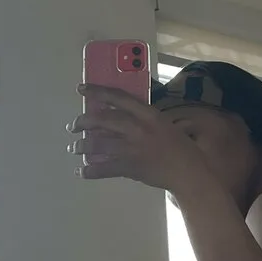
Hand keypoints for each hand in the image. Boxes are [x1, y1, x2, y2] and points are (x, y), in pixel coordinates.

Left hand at [67, 84, 209, 192]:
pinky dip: (90, 171)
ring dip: (82, 146)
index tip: (81, 88)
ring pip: (98, 144)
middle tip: (73, 126)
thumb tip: (120, 117)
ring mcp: (132, 148)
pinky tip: (81, 171)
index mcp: (147, 114)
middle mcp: (137, 128)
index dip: (97, 91)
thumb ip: (142, 119)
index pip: (118, 97)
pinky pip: (104, 168)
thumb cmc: (179, 146)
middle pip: (102, 120)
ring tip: (74, 148)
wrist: (189, 171)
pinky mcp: (130, 167)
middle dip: (82, 122)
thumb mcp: (162, 123)